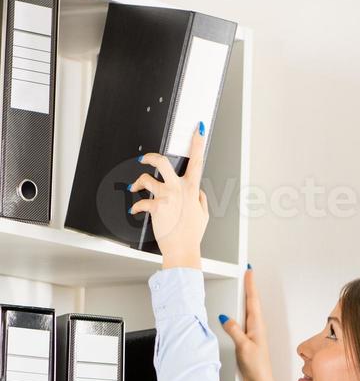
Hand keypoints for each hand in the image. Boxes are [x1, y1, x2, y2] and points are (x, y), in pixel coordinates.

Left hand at [129, 122, 208, 268]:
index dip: (198, 143)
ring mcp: (166, 197)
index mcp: (192, 189)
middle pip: (162, 162)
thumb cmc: (192, 235)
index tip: (198, 129)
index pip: (197, 161)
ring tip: (135, 187)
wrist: (182, 250)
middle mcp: (179, 189)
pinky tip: (135, 209)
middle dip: (150, 157)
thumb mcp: (203, 216)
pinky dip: (136, 206)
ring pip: (146, 179)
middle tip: (144, 158)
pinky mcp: (156, 207)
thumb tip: (198, 192)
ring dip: (138, 183)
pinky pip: (141, 202)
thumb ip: (201, 200)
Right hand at [219, 266, 276, 380]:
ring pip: (249, 311)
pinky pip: (245, 321)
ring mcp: (254, 334)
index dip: (251, 285)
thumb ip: (234, 330)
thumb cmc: (256, 367)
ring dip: (247, 298)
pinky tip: (239, 313)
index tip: (249, 271)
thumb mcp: (243, 346)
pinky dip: (242, 312)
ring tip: (245, 286)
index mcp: (257, 326)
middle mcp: (257, 328)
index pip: (253, 300)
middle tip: (248, 274)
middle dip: (250, 287)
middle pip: (253, 303)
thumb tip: (226, 318)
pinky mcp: (249, 340)